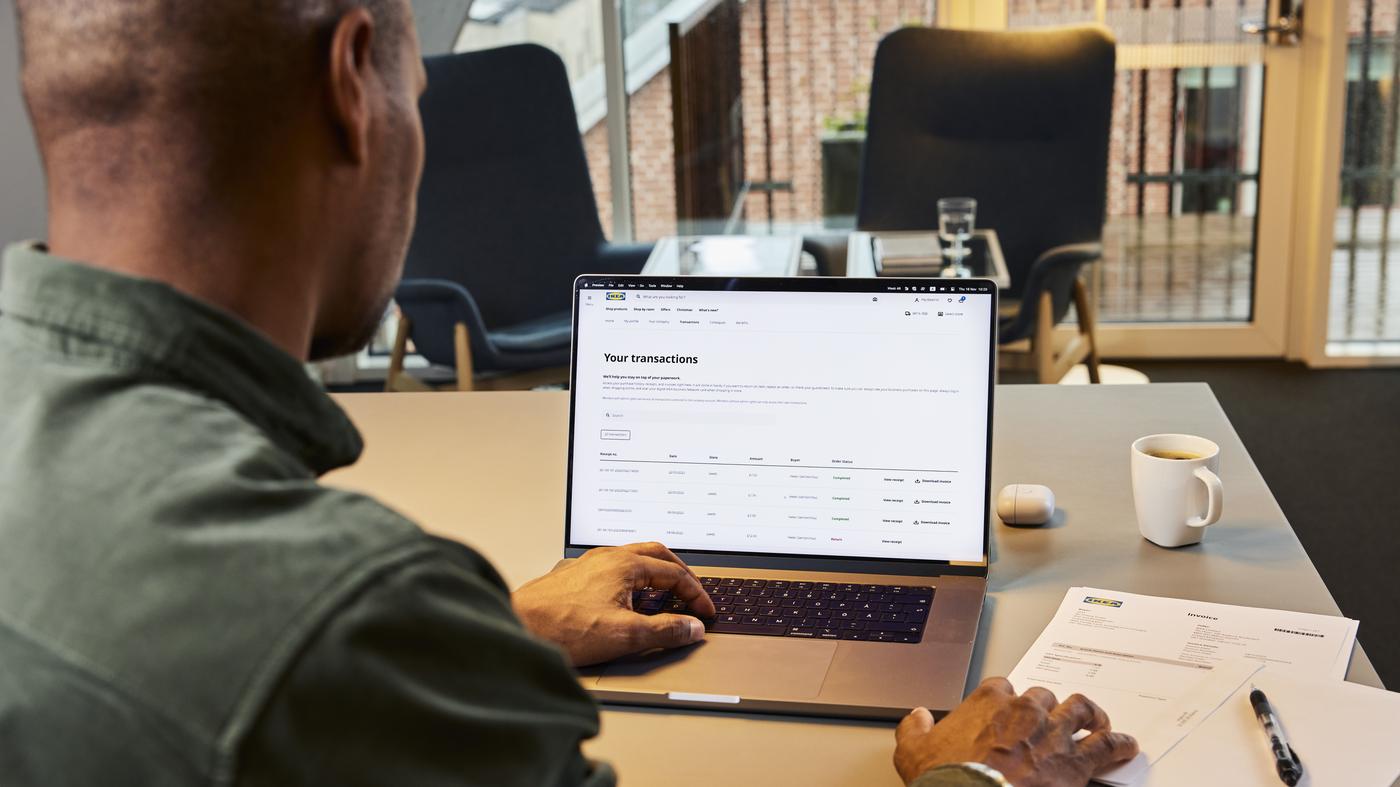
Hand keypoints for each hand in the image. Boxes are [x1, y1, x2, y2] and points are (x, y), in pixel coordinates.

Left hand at [512, 542, 716, 665]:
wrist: (517, 627)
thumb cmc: (561, 628)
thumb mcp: (625, 635)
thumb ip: (664, 631)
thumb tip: (691, 628)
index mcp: (624, 564)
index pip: (674, 572)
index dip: (695, 593)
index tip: (704, 612)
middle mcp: (606, 557)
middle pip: (655, 555)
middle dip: (679, 574)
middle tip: (691, 594)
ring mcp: (588, 564)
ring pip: (632, 559)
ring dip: (654, 575)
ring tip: (663, 598)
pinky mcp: (573, 577)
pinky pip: (612, 569)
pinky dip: (631, 580)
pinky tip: (625, 601)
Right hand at [893, 677, 1138, 786]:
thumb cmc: (948, 777)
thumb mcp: (914, 751)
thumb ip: (915, 729)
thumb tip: (917, 718)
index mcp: (989, 700)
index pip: (1003, 687)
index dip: (1006, 701)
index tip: (1006, 712)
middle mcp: (1026, 709)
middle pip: (1044, 696)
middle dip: (1048, 707)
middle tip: (1051, 720)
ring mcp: (1054, 733)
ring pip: (1080, 710)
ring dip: (1090, 715)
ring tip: (1097, 720)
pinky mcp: (1076, 762)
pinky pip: (1106, 746)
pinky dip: (1119, 744)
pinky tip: (1126, 746)